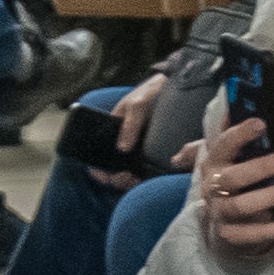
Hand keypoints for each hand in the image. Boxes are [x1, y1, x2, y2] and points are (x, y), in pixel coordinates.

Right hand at [97, 73, 169, 191]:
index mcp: (112, 132)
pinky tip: (148, 180)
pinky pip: (145, 176)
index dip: (98, 170)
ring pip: (128, 177)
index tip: (104, 175)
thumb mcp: (138, 104)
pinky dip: (144, 182)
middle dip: (115, 179)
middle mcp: (123, 145)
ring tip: (135, 180)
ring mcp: (138, 154)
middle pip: (112, 171)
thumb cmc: (151, 93)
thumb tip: (123, 149)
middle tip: (126, 177)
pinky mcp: (153, 159)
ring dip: (127, 183)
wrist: (176, 91)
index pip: (97, 156)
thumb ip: (130, 124)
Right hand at [196, 118, 273, 263]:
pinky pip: (258, 234)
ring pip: (243, 207)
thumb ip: (227, 131)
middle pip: (233, 179)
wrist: (221, 223)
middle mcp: (212, 189)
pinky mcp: (234, 236)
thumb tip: (231, 102)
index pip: (222, 146)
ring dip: (272, 196)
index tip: (261, 124)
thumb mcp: (225, 156)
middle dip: (262, 167)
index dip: (240, 135)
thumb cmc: (229, 180)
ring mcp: (221, 214)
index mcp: (212, 164)